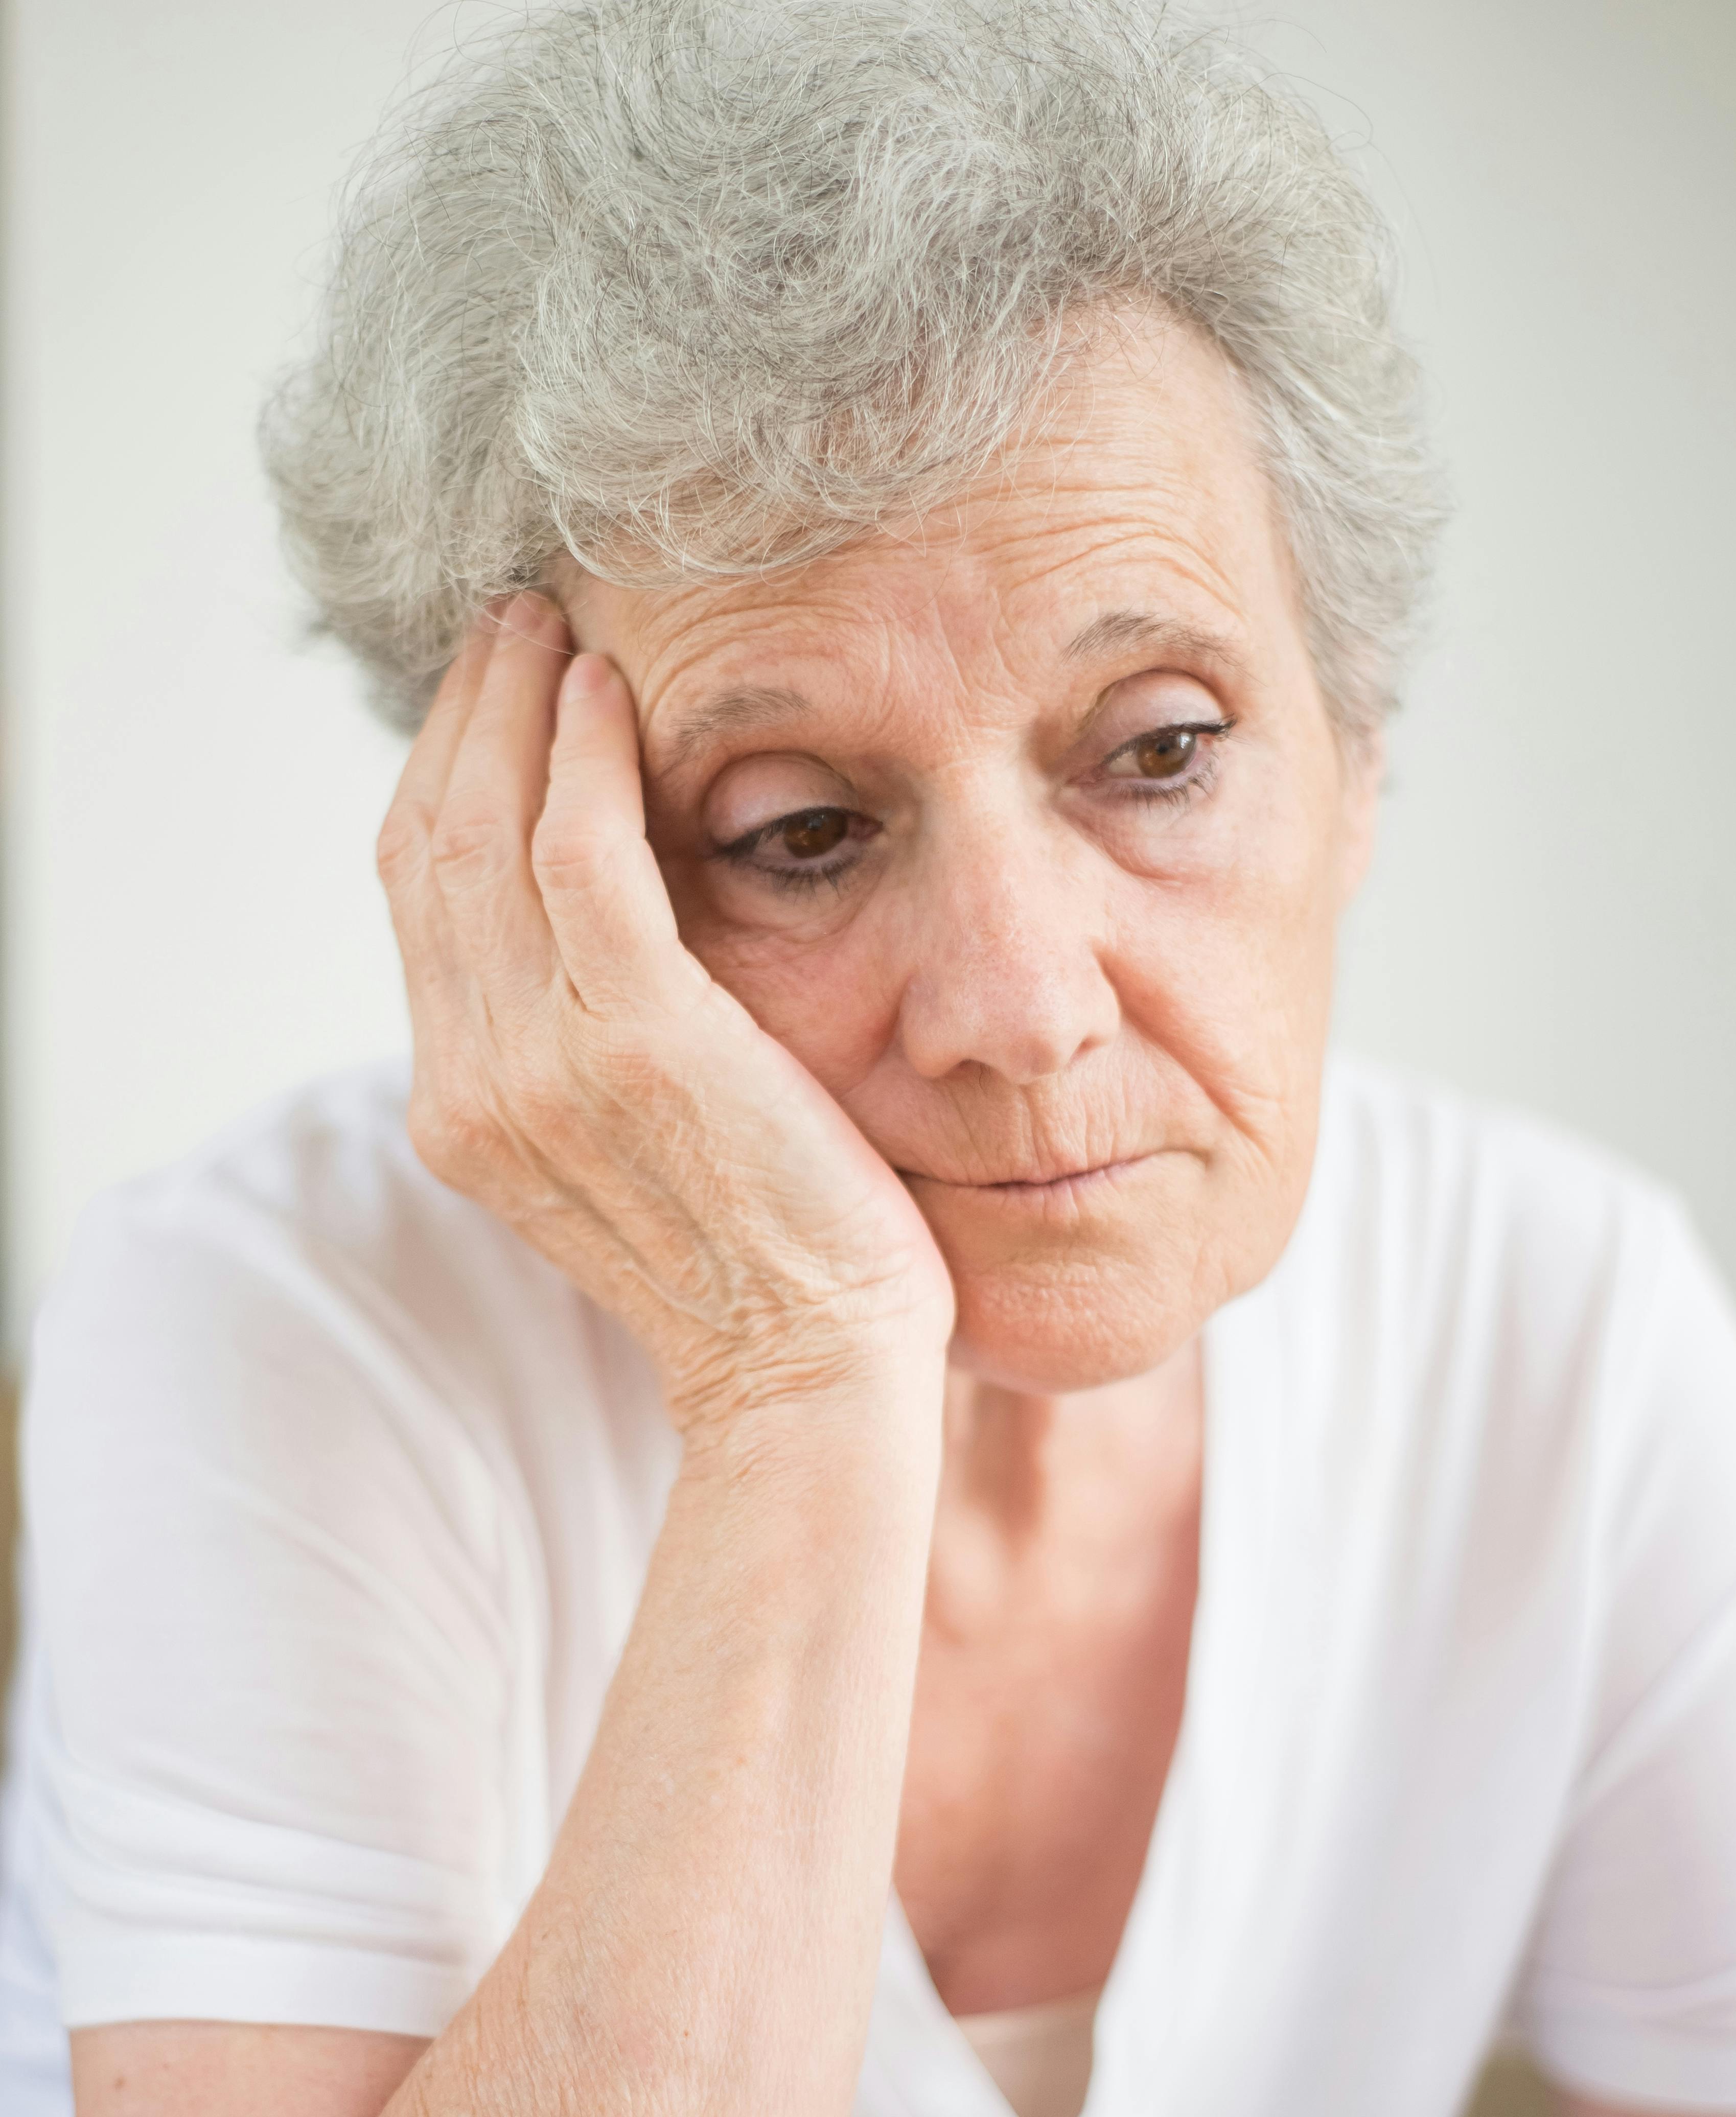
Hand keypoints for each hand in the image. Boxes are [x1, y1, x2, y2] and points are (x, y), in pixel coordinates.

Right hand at [378, 595, 954, 1434]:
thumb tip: (596, 932)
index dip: (445, 773)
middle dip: (467, 715)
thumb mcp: (631, 1147)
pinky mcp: (637, 1039)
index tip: (493, 690)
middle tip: (516, 619)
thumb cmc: (759, 1259)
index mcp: (464, 1109)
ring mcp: (543, 1063)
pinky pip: (582, 852)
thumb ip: (582, 1048)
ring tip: (558, 626)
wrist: (811, 1373)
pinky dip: (587, 758)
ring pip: (491, 830)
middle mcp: (475, 1082)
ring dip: (519, 706)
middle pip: (431, 846)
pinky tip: (616, 694)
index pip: (419, 897)